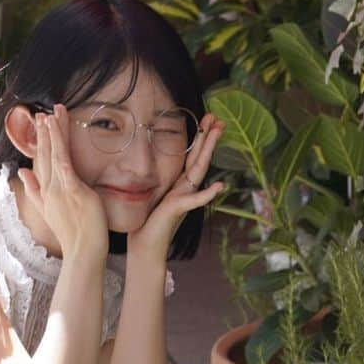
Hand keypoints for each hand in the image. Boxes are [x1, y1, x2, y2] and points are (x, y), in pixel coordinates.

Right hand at [18, 105, 107, 261]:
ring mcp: (59, 189)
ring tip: (50, 114)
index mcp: (46, 191)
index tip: (40, 123)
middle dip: (43, 133)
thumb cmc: (72, 233)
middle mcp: (50, 188)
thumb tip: (23, 171)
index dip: (40, 142)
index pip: (41, 161)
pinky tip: (57, 131)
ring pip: (53, 154)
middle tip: (41, 112)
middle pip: (44, 155)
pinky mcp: (72, 190)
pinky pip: (64, 163)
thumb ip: (35, 190)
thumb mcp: (50, 210)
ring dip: (51, 133)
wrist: (83, 251)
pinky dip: (59, 145)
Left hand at [125, 113, 225, 263]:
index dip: (201, 138)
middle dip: (208, 137)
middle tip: (219, 118)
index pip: (192, 156)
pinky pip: (194, 200)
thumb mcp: (153, 195)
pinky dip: (206, 195)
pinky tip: (218, 187)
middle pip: (199, 158)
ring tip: (218, 133)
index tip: (208, 118)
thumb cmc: (147, 222)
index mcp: (179, 183)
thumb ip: (159, 181)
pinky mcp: (178, 209)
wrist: (145, 245)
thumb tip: (147, 161)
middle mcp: (184, 188)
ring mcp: (183, 198)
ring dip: (209, 151)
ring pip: (199, 171)